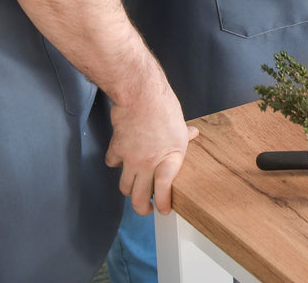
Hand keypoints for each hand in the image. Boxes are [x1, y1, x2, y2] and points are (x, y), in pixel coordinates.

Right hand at [106, 74, 197, 215]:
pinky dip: (116, 164)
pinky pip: (113, 164)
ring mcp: (131, 159)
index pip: (163, 191)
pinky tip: (121, 160)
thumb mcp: (181, 124)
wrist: (141, 97)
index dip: (162, 204)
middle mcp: (149, 163)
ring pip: (125, 186)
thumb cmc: (164, 108)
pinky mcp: (117, 150)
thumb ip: (185, 134)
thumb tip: (194, 134)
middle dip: (141, 208)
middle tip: (146, 209)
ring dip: (129, 190)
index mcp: (169, 158)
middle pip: (139, 197)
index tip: (163, 210)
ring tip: (134, 190)